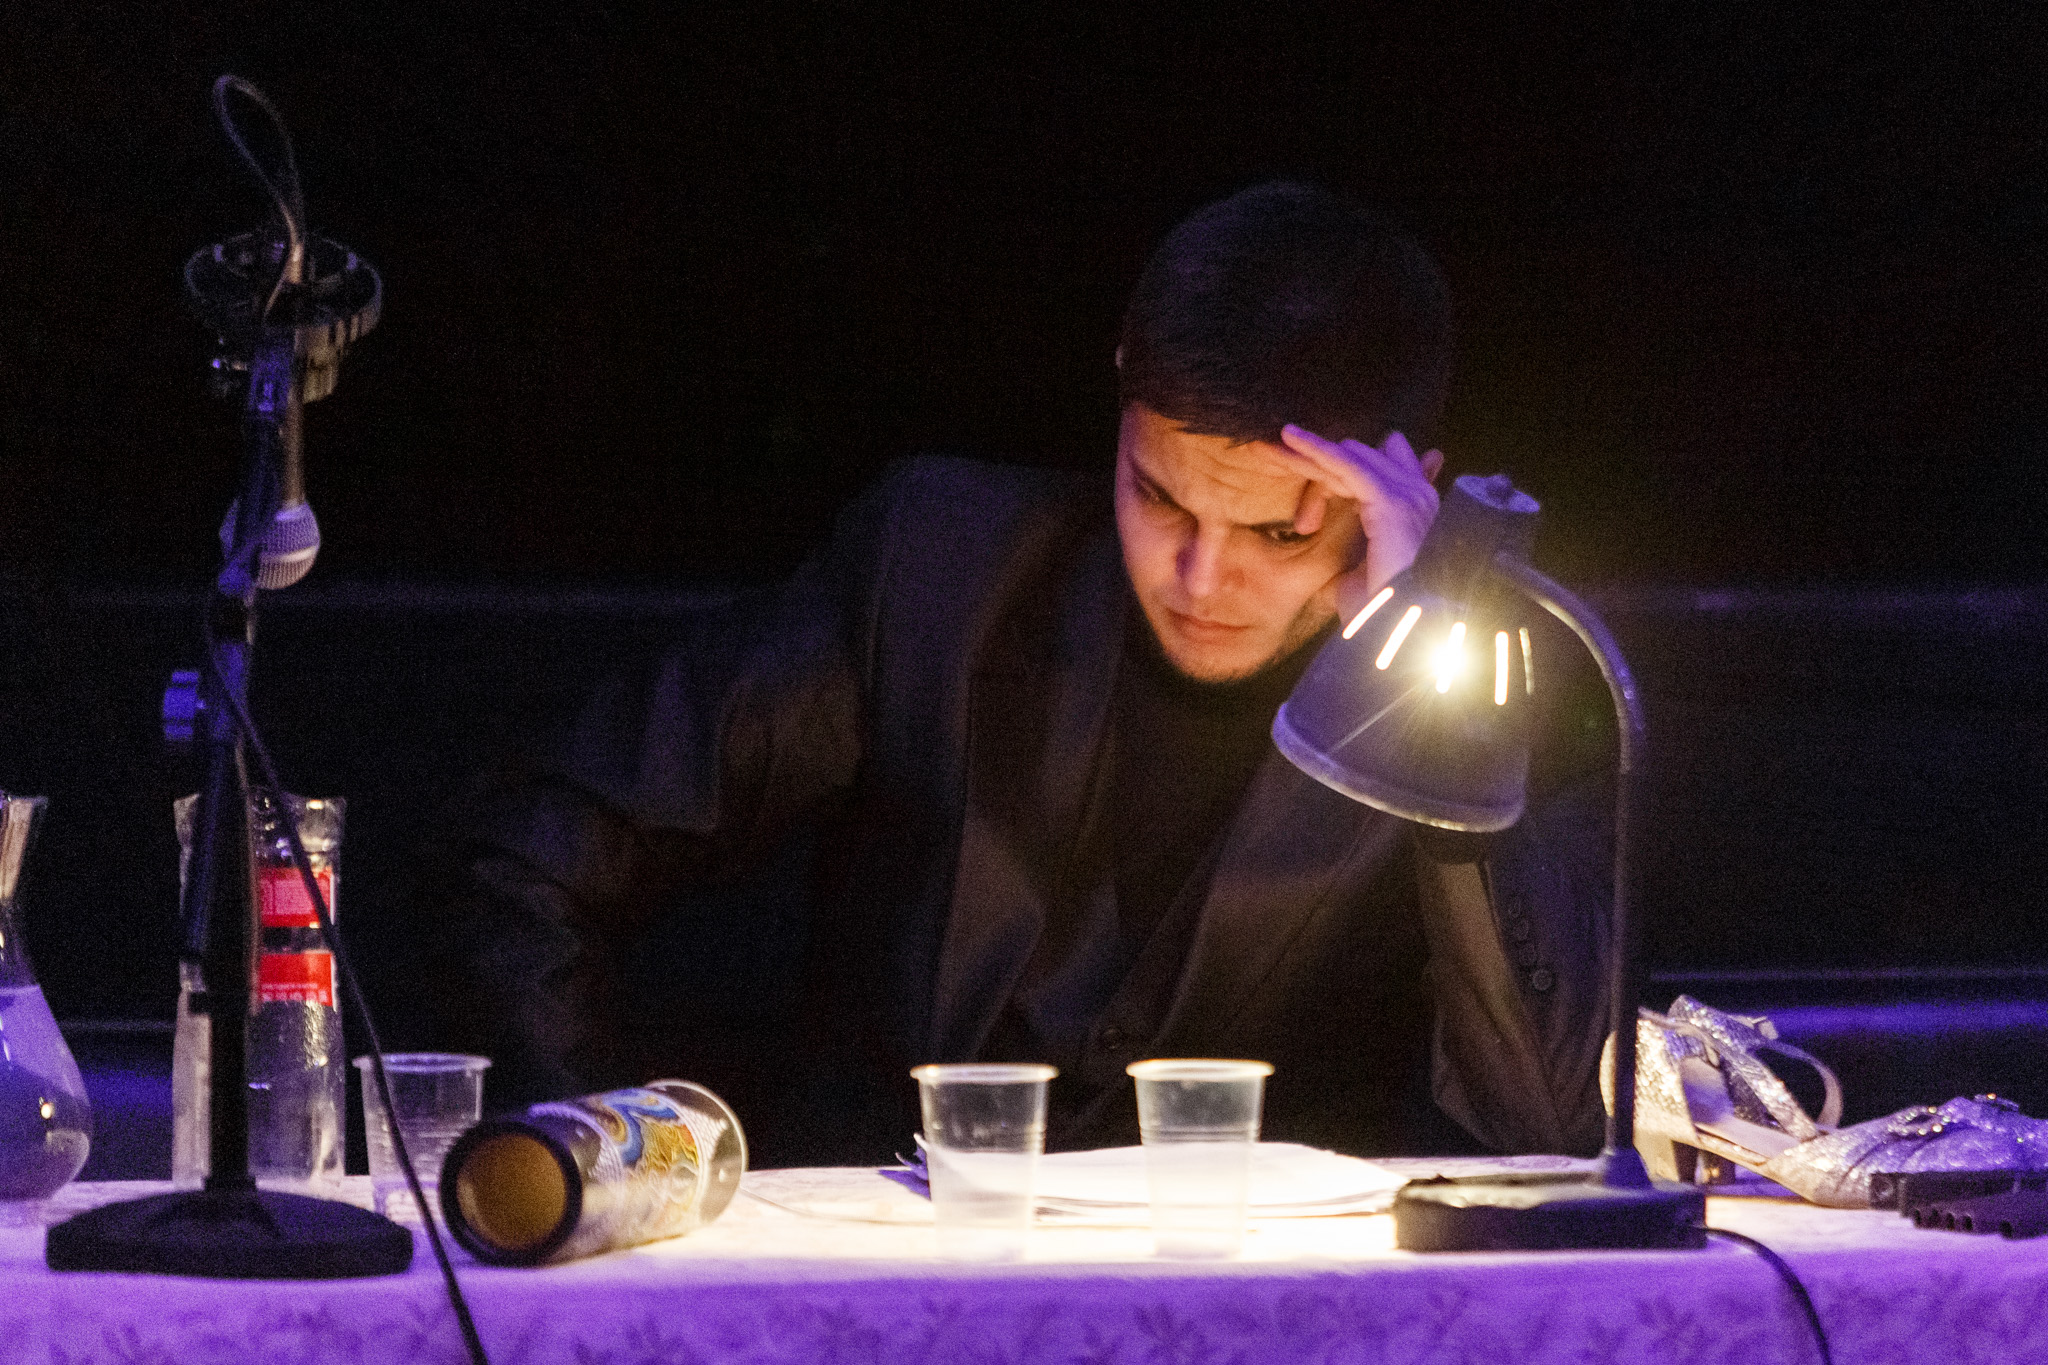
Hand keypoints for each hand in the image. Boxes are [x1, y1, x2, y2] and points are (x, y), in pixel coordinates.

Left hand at [1276, 425, 1444, 610]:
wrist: (1401, 632)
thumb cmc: (1379, 616)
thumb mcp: (1353, 578)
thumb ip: (1342, 554)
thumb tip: (1317, 548)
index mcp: (1412, 512)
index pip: (1373, 474)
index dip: (1333, 474)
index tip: (1300, 473)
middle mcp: (1416, 497)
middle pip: (1361, 460)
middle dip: (1315, 459)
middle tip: (1272, 447)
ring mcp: (1408, 496)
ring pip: (1350, 458)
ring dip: (1307, 450)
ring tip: (1269, 443)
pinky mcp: (1391, 500)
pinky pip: (1347, 463)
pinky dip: (1316, 448)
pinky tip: (1288, 437)